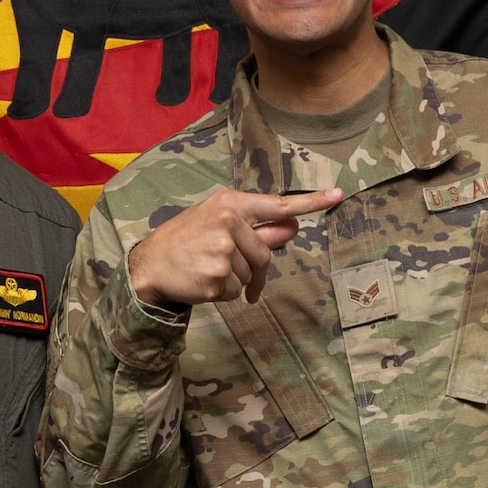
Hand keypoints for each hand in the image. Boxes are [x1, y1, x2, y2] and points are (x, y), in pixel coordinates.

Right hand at [126, 188, 343, 306]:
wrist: (150, 265)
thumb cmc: (187, 240)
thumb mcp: (218, 223)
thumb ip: (258, 227)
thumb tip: (294, 228)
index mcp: (230, 204)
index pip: (278, 204)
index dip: (310, 202)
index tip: (337, 195)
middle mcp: (228, 222)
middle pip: (265, 253)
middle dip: (253, 267)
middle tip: (227, 267)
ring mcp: (223, 251)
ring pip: (251, 276)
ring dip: (235, 280)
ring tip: (206, 269)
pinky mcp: (217, 278)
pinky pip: (237, 292)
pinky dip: (224, 293)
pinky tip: (203, 281)